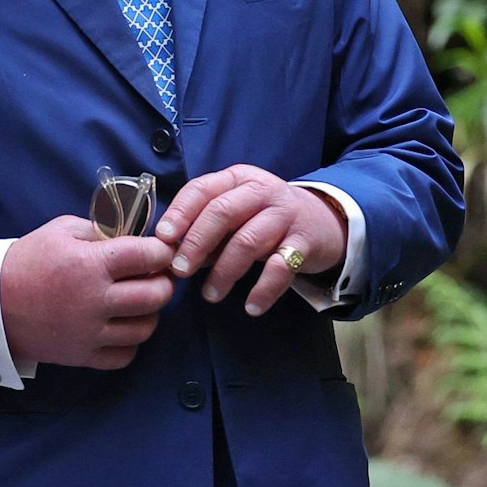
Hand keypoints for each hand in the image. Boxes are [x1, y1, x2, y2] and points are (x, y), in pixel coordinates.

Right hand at [0, 214, 175, 368]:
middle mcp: (95, 300)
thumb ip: (100, 231)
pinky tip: (120, 327)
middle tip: (156, 276)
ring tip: (138, 303)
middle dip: (163, 282)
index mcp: (90, 264)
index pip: (147, 256)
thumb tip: (134, 236)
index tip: (160, 251)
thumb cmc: (27, 261)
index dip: (162, 251)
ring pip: (145, 328)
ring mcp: (90, 332)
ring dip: (149, 313)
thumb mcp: (61, 230)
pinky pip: (126, 355)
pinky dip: (130, 342)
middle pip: (155, 295)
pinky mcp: (83, 355)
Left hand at [153, 165, 347, 315]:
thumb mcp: (236, 213)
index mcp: (237, 179)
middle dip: (196, 243)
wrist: (324, 221)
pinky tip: (251, 307)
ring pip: (248, 241)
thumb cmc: (265, 218)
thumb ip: (207, 229)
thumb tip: (171, 255)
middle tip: (180, 271)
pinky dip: (264, 289)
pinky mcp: (305, 242)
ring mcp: (285, 215)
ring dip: (224, 271)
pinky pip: (280, 267)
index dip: (180, 213)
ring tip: (210, 295)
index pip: (202, 189)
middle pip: (222, 213)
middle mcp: (261, 191)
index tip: (163, 239)